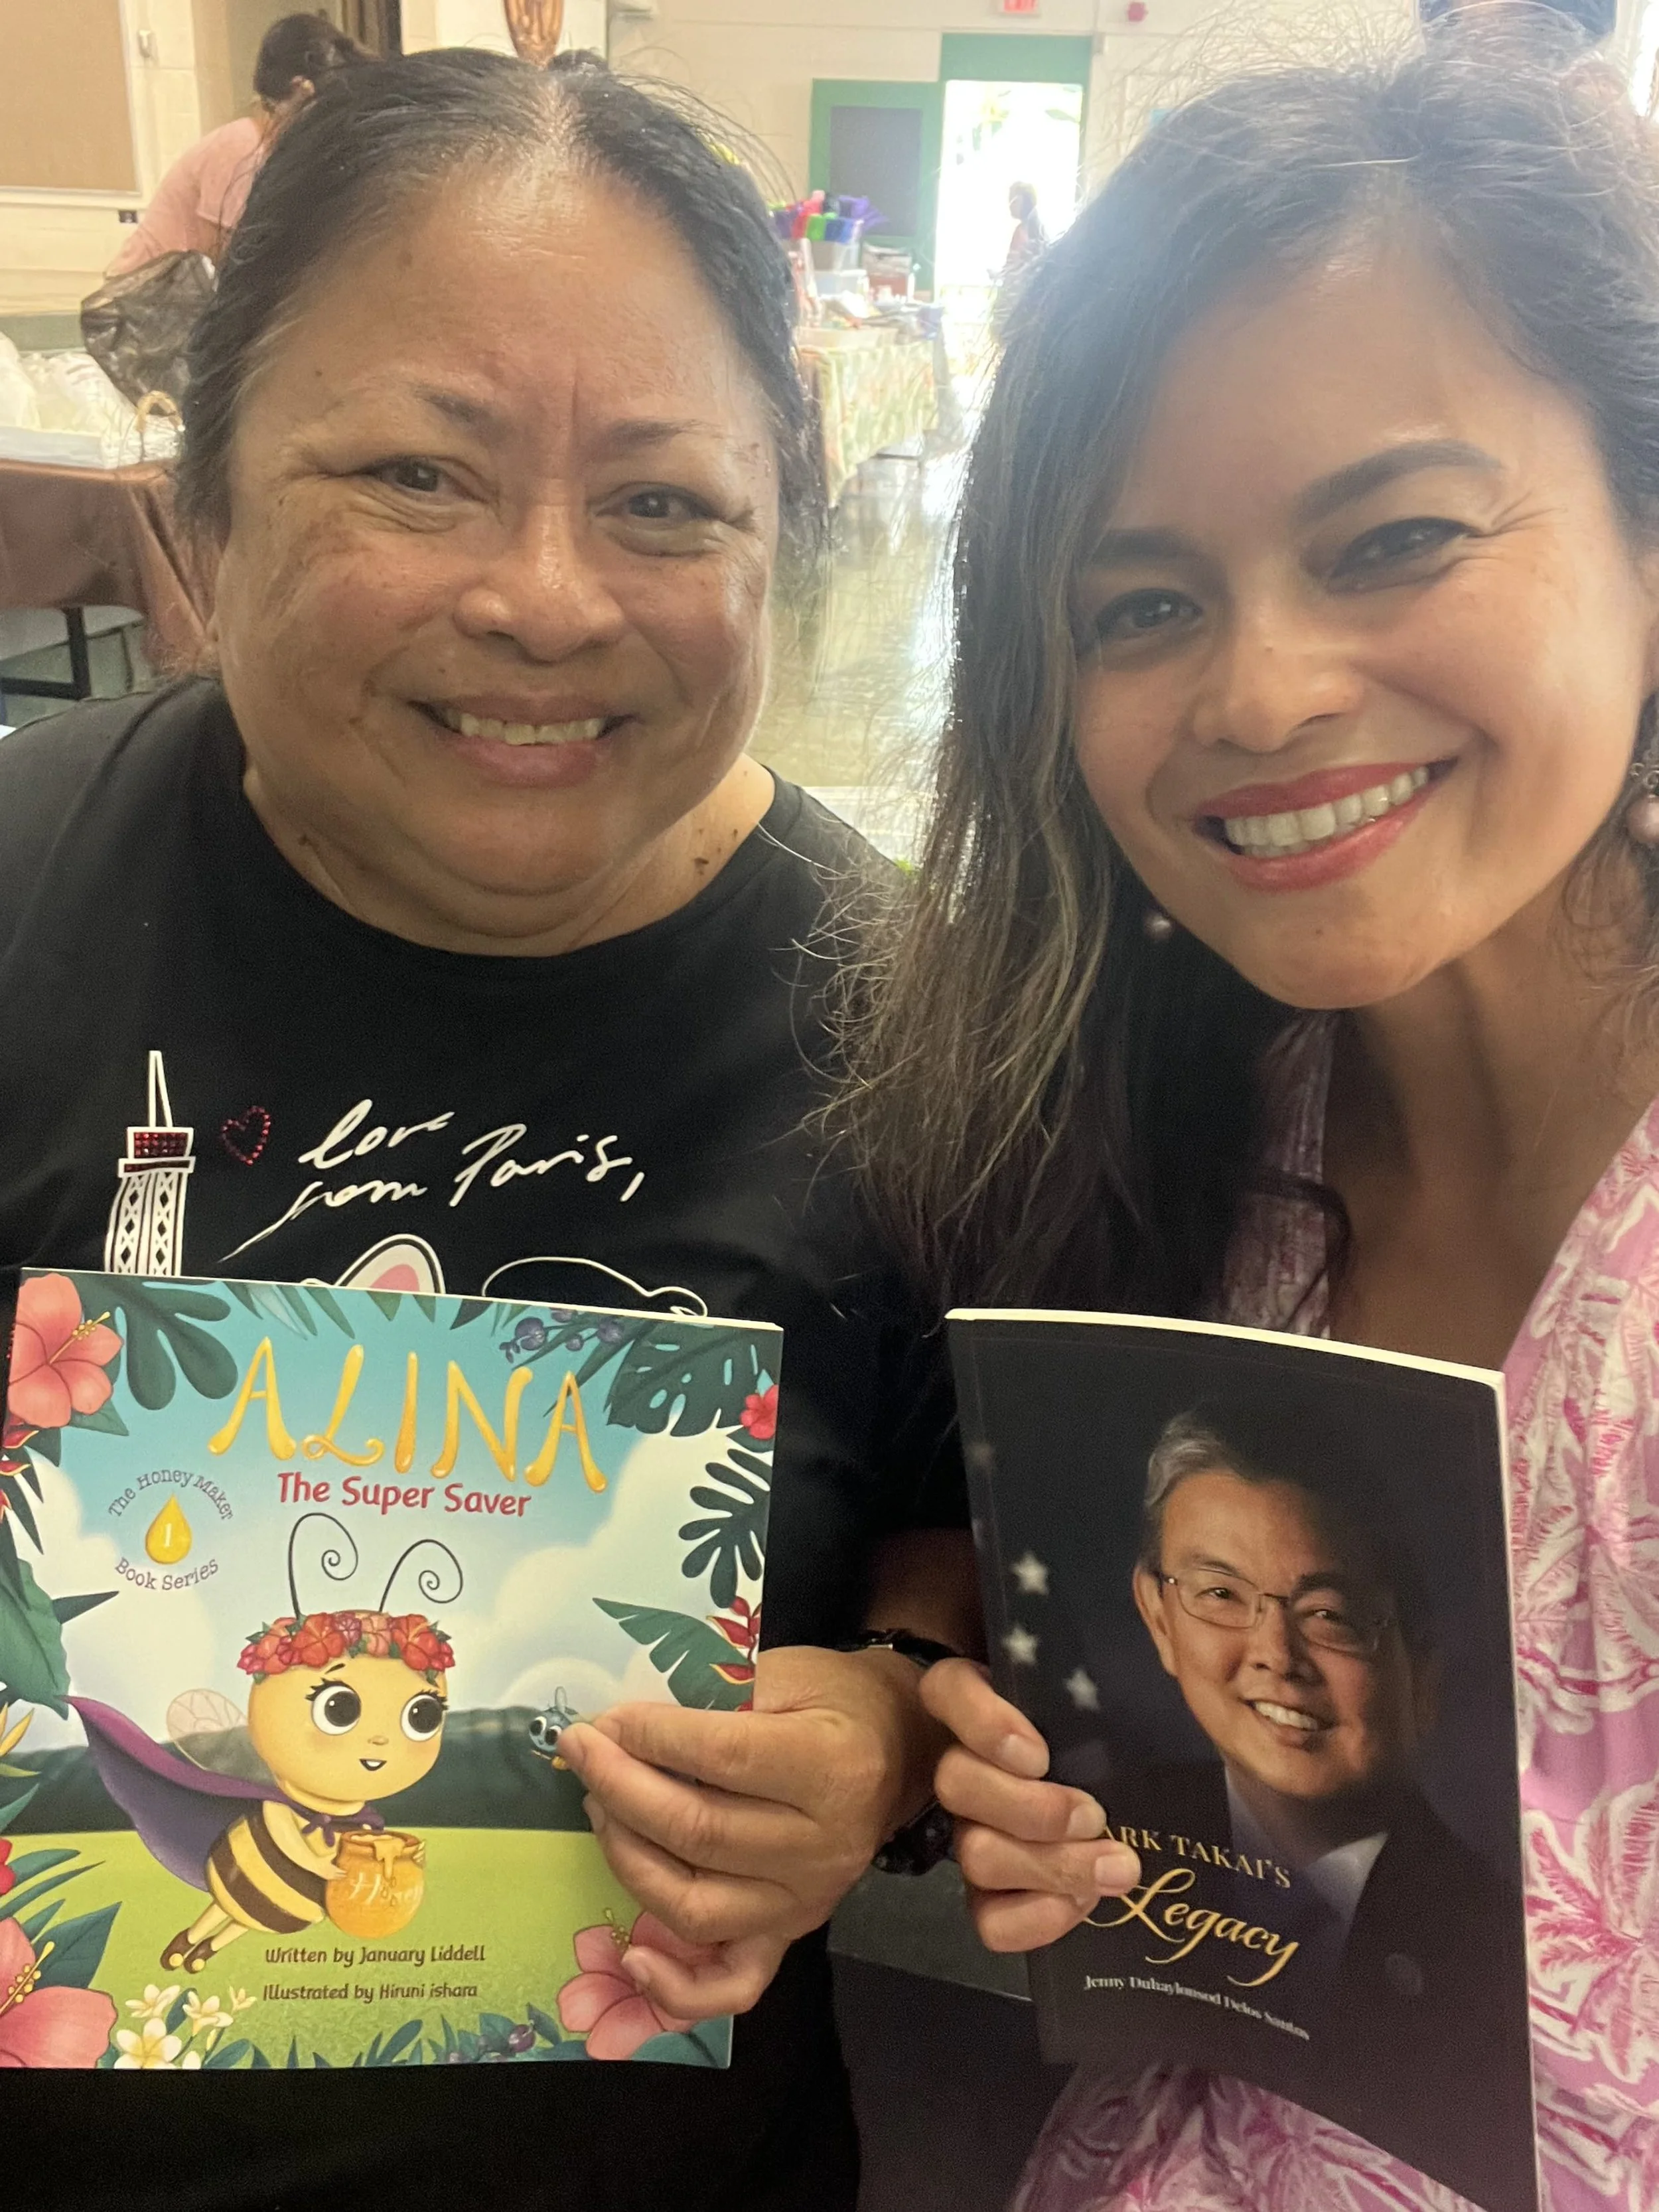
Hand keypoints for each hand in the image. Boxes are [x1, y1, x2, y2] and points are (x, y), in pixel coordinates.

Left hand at [557, 1642, 942, 2019]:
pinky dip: (676, 1987)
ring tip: (599, 1808)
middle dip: (620, 1787)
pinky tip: (632, 1956)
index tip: (602, 1721)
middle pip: (697, 1832)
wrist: (896, 1748)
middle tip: (582, 1752)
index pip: (719, 1758)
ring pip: (693, 1905)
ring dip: (627, 1856)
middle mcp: (823, 1846)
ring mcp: (807, 1901)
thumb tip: (622, 1728)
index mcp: (831, 1766)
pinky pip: (732, 1984)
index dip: (648, 1738)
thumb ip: (713, 1697)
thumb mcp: (785, 1672)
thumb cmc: (833, 1700)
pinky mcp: (792, 1934)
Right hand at [922, 1657, 1140, 1953]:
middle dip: (1031, 1811)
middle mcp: (964, 1763)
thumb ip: (1106, 1688)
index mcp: (985, 1699)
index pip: (948, 1691)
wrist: (1128, 1794)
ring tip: (1114, 1867)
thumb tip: (1153, 1669)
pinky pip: (989, 1920)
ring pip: (974, 1854)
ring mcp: (973, 1832)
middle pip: (956, 1783)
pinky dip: (1036, 1918)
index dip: (985, 1727)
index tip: (1040, 1756)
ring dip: (1049, 1867)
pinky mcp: (990, 1894)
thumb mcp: (1110, 1701)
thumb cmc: (1120, 1732)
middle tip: (1096, 1817)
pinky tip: (1082, 1903)